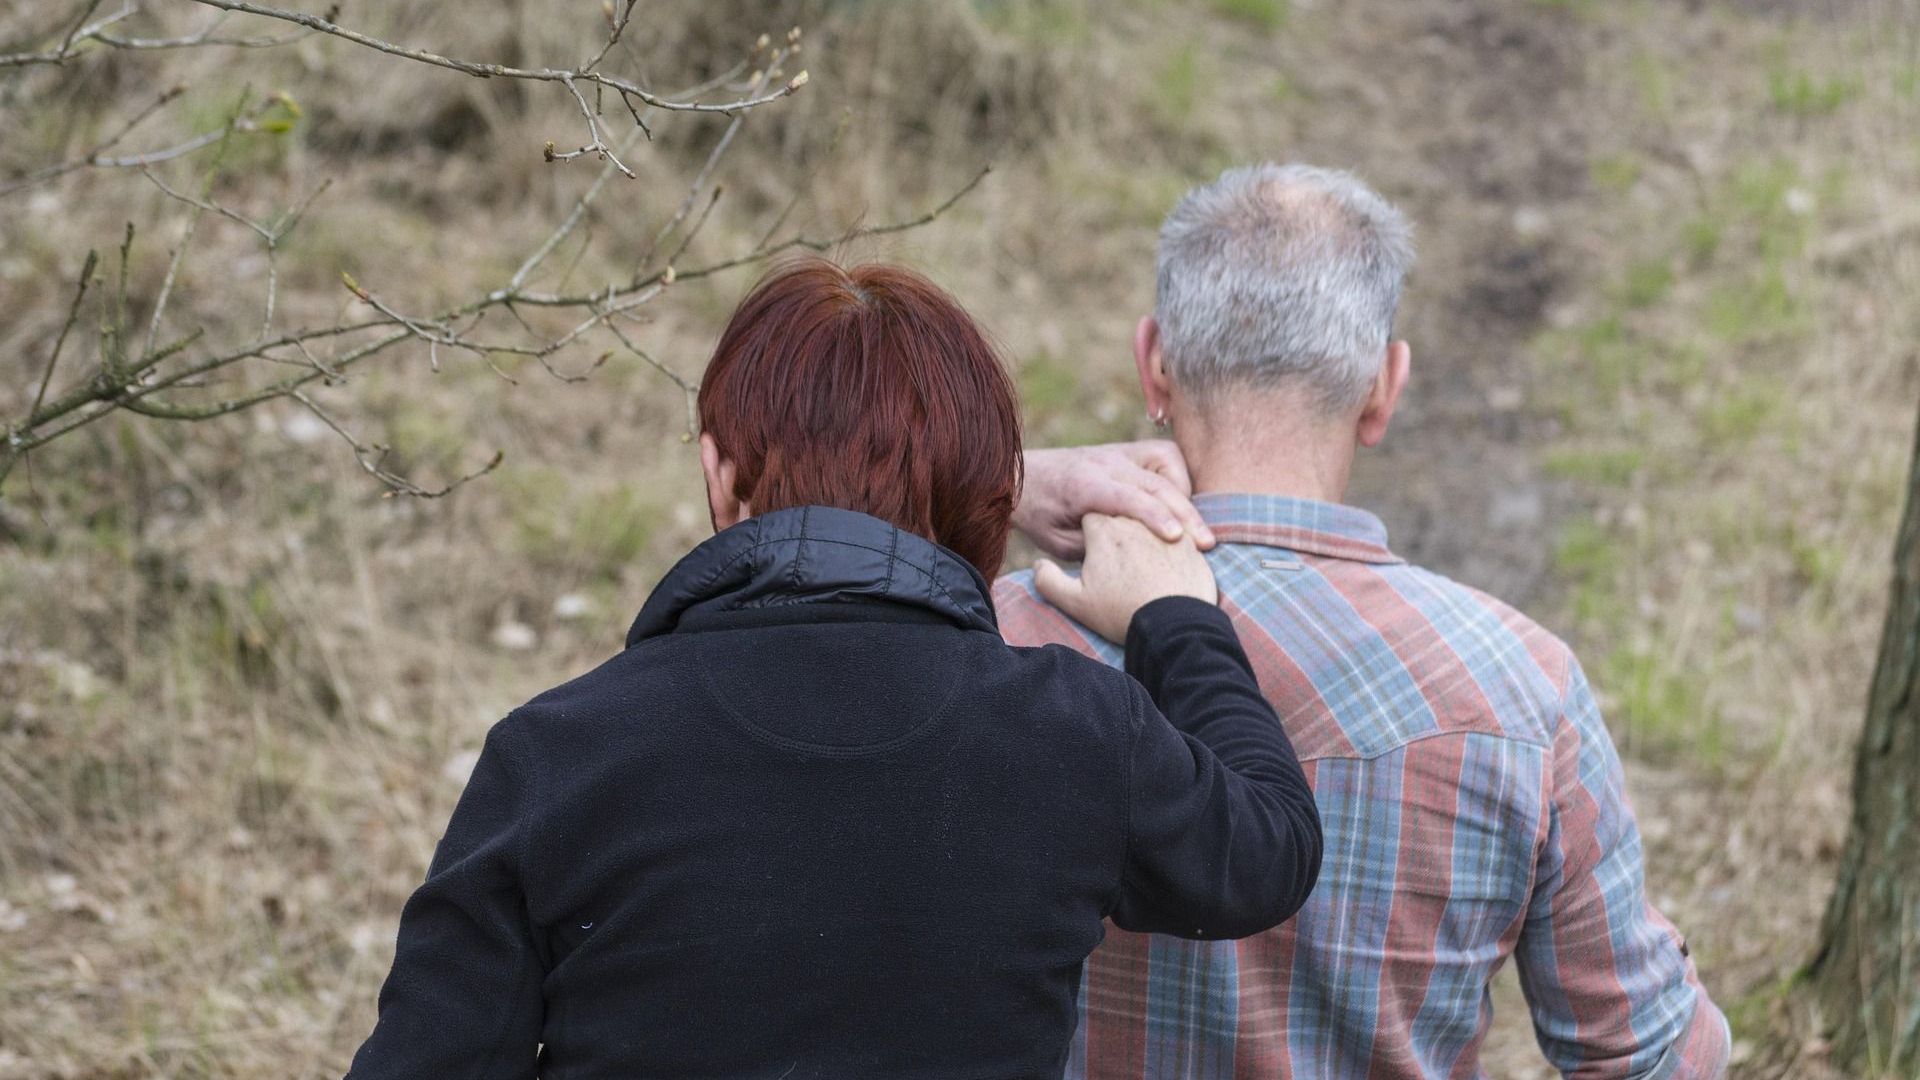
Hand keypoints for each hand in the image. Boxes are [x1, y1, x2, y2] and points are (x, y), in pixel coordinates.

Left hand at [1014, 442, 1215, 560]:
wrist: (1024, 474)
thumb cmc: (1039, 514)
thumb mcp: (1056, 542)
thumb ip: (1094, 545)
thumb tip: (1133, 553)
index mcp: (1083, 485)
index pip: (1126, 497)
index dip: (1154, 516)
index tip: (1177, 538)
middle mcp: (1105, 463)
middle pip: (1155, 483)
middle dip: (1185, 513)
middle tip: (1207, 544)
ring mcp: (1119, 453)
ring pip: (1167, 461)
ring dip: (1187, 493)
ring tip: (1197, 530)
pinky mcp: (1128, 451)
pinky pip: (1165, 455)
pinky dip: (1180, 477)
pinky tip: (1181, 505)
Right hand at [1033, 514, 1216, 642]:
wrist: (1172, 627)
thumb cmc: (1121, 613)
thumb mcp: (1075, 603)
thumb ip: (1048, 581)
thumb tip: (1038, 566)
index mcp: (1103, 529)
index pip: (1091, 515)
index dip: (1089, 531)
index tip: (1092, 549)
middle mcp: (1134, 520)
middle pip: (1121, 513)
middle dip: (1117, 530)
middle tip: (1116, 560)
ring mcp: (1164, 528)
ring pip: (1151, 522)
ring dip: (1146, 536)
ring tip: (1143, 566)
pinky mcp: (1190, 542)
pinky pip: (1178, 535)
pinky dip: (1171, 546)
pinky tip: (1166, 567)